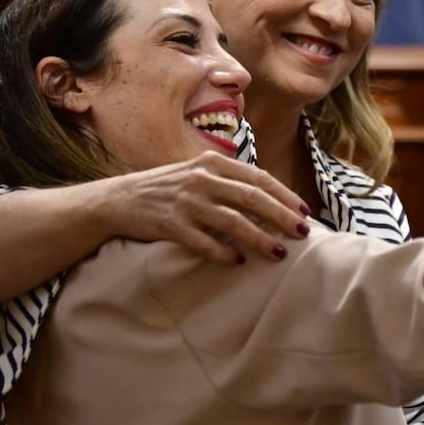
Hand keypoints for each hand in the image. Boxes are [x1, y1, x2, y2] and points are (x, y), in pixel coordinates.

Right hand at [106, 151, 310, 263]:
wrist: (119, 199)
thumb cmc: (166, 188)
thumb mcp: (197, 173)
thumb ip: (228, 180)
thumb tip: (269, 199)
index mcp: (212, 162)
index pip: (258, 178)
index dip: (284, 196)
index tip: (304, 212)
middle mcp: (201, 179)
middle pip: (251, 198)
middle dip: (281, 216)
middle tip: (302, 233)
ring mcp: (186, 202)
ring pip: (232, 221)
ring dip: (259, 238)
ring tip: (278, 252)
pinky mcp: (170, 224)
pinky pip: (203, 242)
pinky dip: (223, 253)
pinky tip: (238, 262)